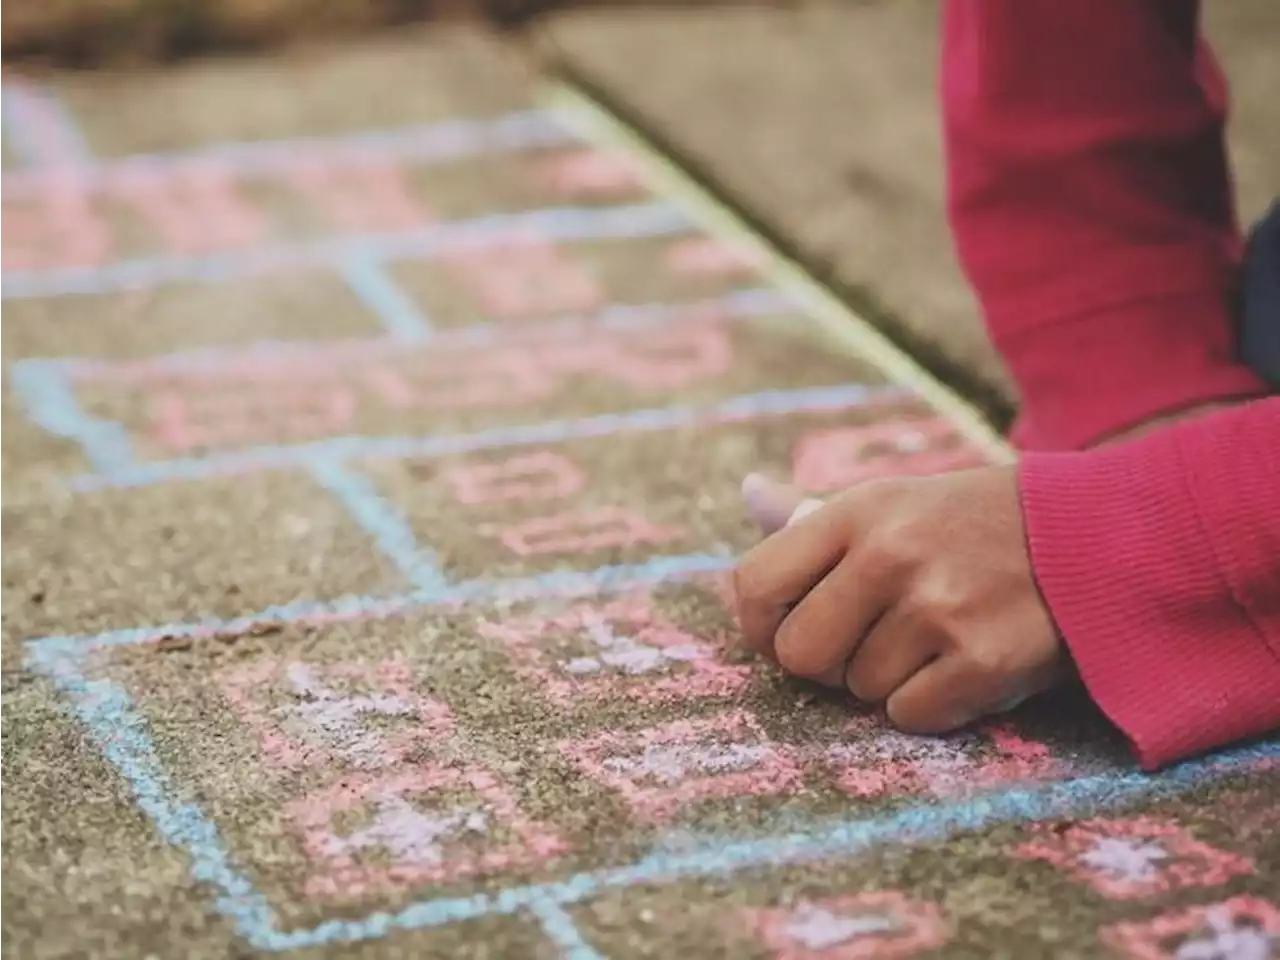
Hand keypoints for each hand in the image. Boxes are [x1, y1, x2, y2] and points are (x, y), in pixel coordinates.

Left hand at [732, 469, 1067, 731]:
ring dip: (888, 680)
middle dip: (824, 664)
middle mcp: (890, 554)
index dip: (761, 623)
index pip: (756, 583)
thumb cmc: (971, 525)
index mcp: (857, 511)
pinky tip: (961, 665)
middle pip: (798, 654)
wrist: (1093, 536)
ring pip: (859, 690)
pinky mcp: (984, 659)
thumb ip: (814, 516)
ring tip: (933, 639)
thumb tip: (749, 493)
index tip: (788, 630)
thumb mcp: (893, 500)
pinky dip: (931, 704)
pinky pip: (910, 715)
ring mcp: (938, 608)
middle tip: (865, 644)